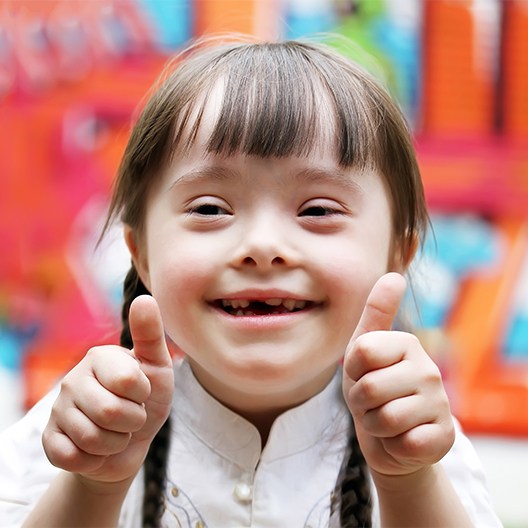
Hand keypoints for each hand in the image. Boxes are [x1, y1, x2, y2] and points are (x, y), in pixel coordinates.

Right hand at [42, 295, 173, 487]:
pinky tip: (96, 449)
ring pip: (93, 439)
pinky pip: (72, 458)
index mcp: (99, 357)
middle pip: (110, 413)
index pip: (128, 382)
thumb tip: (143, 298)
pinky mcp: (50, 440)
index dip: (142, 395)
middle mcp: (73, 380)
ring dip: (116, 442)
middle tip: (131, 416)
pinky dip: (94, 460)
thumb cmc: (147, 398)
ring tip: (117, 431)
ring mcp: (58, 410)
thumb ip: (151, 334)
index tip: (141, 392)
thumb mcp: (157, 365)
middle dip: (133, 422)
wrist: (133, 441)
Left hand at [343, 273, 454, 477]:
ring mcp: (440, 403)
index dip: (352, 369)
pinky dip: (393, 446)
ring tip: (385, 420)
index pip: (362, 351)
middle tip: (372, 403)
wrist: (388, 437)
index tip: (361, 373)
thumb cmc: (372, 389)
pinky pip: (404, 443)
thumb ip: (376, 314)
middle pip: (369, 388)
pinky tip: (402, 438)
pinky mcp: (444, 436)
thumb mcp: (363, 351)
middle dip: (360, 403)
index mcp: (406, 343)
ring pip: (384, 419)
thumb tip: (394, 275)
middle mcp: (428, 369)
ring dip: (374, 425)